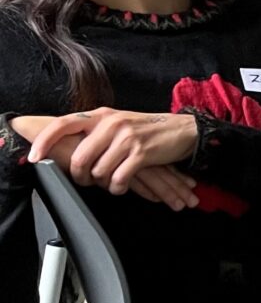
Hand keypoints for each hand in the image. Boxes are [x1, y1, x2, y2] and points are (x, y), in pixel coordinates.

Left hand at [27, 108, 198, 197]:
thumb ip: (95, 132)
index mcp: (103, 115)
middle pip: (79, 158)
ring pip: (98, 172)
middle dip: (81, 176)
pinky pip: (118, 180)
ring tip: (112, 180)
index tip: (34, 157)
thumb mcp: (119, 123)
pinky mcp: (141, 154)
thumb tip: (67, 150)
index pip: (64, 124)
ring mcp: (127, 138)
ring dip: (103, 183)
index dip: (45, 142)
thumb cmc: (148, 130)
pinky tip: (123, 184)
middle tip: (89, 180)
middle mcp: (112, 123)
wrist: (183, 130)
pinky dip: (118, 188)